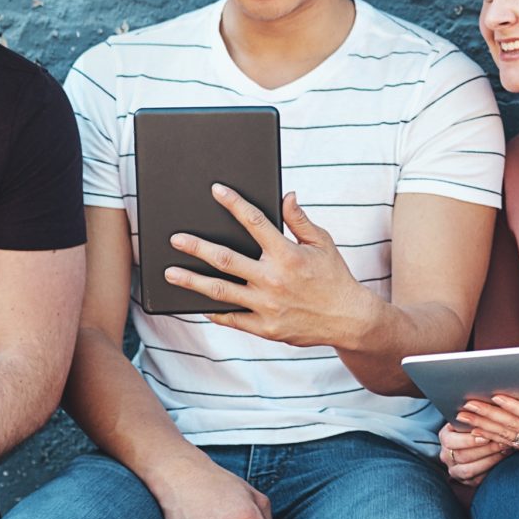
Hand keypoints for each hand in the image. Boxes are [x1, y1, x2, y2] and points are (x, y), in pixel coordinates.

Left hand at [167, 188, 375, 350]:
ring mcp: (266, 305)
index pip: (255, 222)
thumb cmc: (334, 277)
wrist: (347, 319)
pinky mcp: (264, 327)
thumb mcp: (322, 243)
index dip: (234, 204)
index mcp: (287, 254)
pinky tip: (197, 303)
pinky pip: (231, 318)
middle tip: (176, 239)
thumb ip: (300, 220)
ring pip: (220, 291)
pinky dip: (213, 311)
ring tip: (171, 273)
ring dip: (193, 281)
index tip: (216, 191)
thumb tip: (286, 195)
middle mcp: (273, 279)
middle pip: (226, 259)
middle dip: (197, 247)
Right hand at [438, 417, 508, 486]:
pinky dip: (490, 469)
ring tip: (504, 450)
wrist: (473, 443)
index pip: (451, 441)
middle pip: (462, 456)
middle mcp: (446, 455)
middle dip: (484, 450)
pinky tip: (502, 459)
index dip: (469, 440)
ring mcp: (454, 470)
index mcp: (444, 437)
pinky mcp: (465, 481)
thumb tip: (484, 409)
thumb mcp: (470, 420)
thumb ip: (474, 417)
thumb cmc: (474, 426)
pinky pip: (477, 479)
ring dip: (489, 460)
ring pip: (469, 470)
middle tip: (502, 443)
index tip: (486, 437)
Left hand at [456, 393, 518, 499]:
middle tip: (467, 403)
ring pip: (506, 433)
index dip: (515, 407)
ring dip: (483, 424)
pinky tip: (475, 429)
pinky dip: (491, 435)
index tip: (498, 397)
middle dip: (489, 414)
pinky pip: (509, 441)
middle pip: (513, 424)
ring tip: (462, 414)